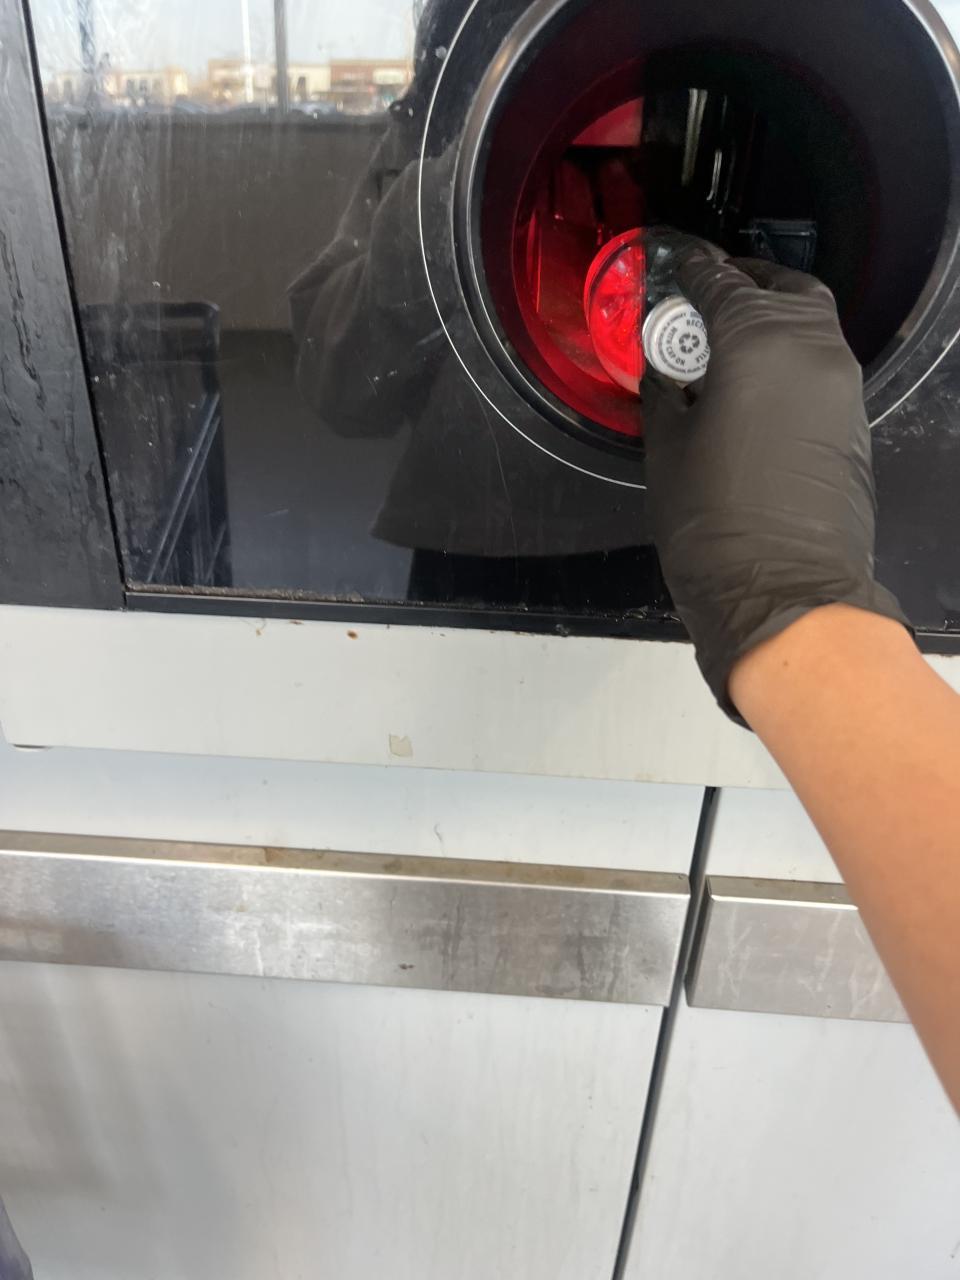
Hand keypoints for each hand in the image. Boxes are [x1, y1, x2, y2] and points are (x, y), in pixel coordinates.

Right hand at [645, 253, 908, 719]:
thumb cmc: (714, 524)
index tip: (670, 258)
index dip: (687, 266)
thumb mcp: (666, 447)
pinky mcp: (852, 420)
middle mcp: (812, 348)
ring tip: (721, 344)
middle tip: (700, 300)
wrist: (784, 592)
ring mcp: (841, 384)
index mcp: (758, 341)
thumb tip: (665, 369)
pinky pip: (818, 364)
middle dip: (739, 282)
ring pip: (807, 321)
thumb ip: (665, 390)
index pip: (718, 279)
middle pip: (778, 286)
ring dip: (768, 318)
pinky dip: (786, 356)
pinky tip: (750, 384)